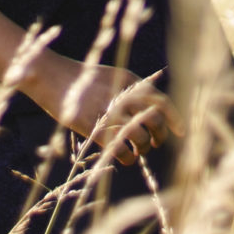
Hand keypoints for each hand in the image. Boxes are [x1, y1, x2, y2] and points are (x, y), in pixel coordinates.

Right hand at [35, 59, 182, 165]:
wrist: (52, 77)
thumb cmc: (81, 79)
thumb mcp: (111, 76)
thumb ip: (131, 89)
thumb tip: (152, 110)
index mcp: (129, 81)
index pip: (161, 102)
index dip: (174, 119)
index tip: (181, 133)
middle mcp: (123, 96)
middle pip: (154, 121)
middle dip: (159, 136)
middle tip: (154, 143)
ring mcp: (109, 112)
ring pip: (140, 138)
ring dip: (143, 148)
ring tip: (136, 151)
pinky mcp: (95, 128)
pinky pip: (121, 150)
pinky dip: (127, 157)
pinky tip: (123, 157)